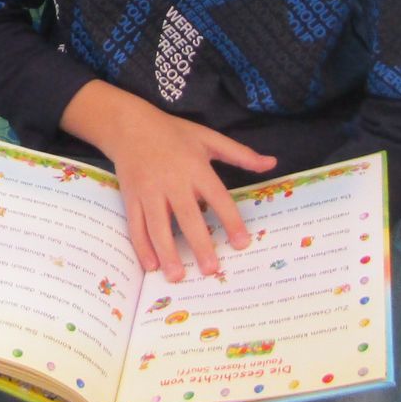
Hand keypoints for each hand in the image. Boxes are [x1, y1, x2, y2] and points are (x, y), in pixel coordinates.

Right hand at [63, 82, 274, 282]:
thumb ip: (240, 154)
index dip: (231, 220)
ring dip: (167, 252)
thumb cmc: (173, 133)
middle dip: (199, 244)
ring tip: (177, 276)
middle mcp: (172, 181)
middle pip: (187, 216)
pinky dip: (142, 246)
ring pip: (158, 225)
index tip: (242, 243)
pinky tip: (151, 265)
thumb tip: (272, 163)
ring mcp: (148, 191)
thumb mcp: (208, 137)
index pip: (217, 197)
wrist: (128, 125)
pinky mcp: (131, 198)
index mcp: (195, 167)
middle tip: (211, 270)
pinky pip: (135, 225)